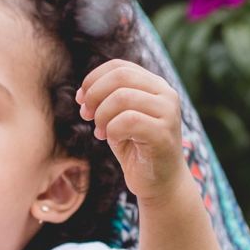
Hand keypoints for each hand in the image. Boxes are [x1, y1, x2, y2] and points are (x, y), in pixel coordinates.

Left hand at [76, 59, 187, 205]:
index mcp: (155, 85)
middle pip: (120, 77)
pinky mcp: (164, 134)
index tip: (81, 100)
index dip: (93, 79)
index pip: (119, 66)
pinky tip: (114, 140)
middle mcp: (166, 94)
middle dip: (94, 95)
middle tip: (87, 116)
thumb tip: (82, 93)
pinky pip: (127, 121)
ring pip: (122, 97)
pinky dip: (112, 131)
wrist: (160, 183)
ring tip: (101, 132)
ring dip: (102, 116)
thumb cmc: (137, 149)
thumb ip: (106, 100)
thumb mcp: (118, 118)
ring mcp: (168, 113)